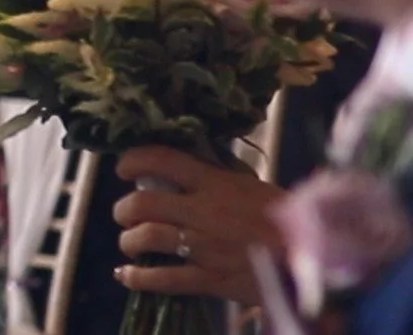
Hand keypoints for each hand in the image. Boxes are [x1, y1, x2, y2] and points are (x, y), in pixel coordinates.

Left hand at [113, 145, 284, 306]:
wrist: (314, 258)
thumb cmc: (284, 219)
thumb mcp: (252, 186)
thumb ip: (218, 177)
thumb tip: (188, 164)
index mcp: (216, 183)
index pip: (162, 160)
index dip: (132, 160)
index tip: (122, 168)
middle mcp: (205, 211)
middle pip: (142, 203)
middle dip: (123, 209)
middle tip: (124, 214)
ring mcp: (206, 246)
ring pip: (147, 238)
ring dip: (129, 241)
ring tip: (130, 243)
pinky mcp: (211, 278)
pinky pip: (163, 278)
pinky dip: (137, 278)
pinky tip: (126, 275)